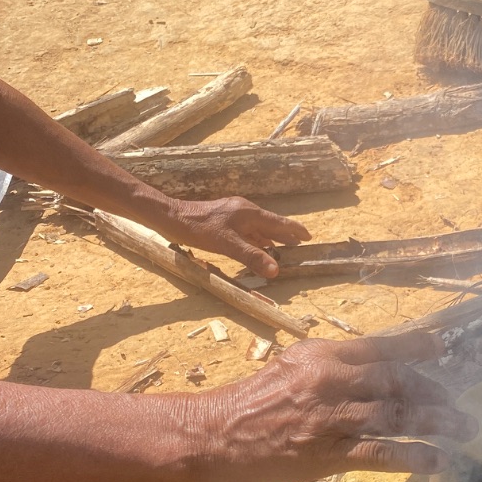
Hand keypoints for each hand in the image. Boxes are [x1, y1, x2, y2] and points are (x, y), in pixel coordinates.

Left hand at [161, 196, 310, 277]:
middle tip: (299, 243)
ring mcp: (234, 214)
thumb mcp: (228, 245)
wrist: (173, 217)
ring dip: (270, 238)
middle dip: (285, 234)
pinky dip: (256, 239)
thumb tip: (275, 270)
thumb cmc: (200, 229)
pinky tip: (255, 246)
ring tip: (281, 247)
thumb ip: (252, 257)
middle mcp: (244, 211)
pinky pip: (247, 229)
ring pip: (258, 228)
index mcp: (249, 214)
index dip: (294, 230)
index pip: (278, 223)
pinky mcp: (224, 219)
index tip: (308, 236)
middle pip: (270, 224)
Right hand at [193, 330, 477, 481]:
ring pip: (397, 416)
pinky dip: (413, 457)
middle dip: (434, 392)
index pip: (381, 346)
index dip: (417, 346)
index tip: (445, 347)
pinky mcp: (326, 453)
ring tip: (464, 429)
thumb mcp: (291, 366)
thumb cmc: (251, 402)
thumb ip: (329, 365)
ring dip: (436, 423)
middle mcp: (331, 380)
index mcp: (322, 354)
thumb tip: (367, 368)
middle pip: (397, 381)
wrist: (216, 435)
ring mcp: (330, 417)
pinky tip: (437, 461)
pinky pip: (380, 453)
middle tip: (459, 404)